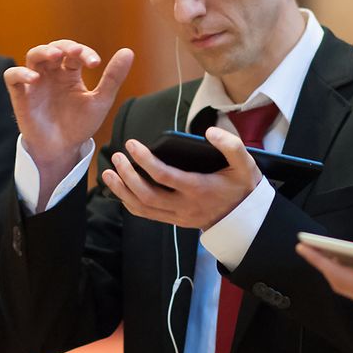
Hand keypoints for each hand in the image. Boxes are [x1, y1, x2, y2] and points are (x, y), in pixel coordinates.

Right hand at [4, 40, 133, 189]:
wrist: (62, 150)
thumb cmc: (80, 125)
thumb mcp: (100, 101)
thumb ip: (113, 77)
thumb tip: (128, 51)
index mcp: (70, 73)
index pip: (74, 53)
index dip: (84, 52)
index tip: (95, 63)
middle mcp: (52, 74)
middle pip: (53, 48)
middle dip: (64, 46)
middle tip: (76, 52)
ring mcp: (35, 82)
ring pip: (33, 56)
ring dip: (44, 52)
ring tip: (56, 56)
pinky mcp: (21, 95)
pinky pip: (12, 76)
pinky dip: (21, 73)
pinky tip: (35, 78)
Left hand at [101, 126, 260, 229]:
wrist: (245, 218)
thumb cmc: (242, 187)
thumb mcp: (245, 164)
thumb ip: (231, 145)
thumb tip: (209, 132)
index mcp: (198, 189)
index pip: (164, 176)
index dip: (144, 160)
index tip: (132, 144)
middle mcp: (184, 205)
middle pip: (146, 194)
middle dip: (127, 176)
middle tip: (117, 157)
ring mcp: (177, 215)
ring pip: (141, 208)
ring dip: (121, 191)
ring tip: (108, 173)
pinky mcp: (173, 220)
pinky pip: (146, 214)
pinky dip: (129, 203)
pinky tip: (120, 189)